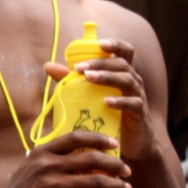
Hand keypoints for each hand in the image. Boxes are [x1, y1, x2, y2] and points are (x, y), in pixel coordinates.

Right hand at [0, 130, 131, 187]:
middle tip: (126, 170)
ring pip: (95, 181)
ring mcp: (50, 185)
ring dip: (116, 185)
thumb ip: (52, 160)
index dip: (99, 139)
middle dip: (115, 164)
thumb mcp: (30, 168)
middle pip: (91, 158)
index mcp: (42, 152)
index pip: (76, 137)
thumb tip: (81, 157)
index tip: (114, 144)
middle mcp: (47, 165)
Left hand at [44, 38, 156, 162]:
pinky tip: (107, 102)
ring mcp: (138, 96)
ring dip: (107, 77)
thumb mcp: (88, 95)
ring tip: (89, 78)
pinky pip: (133, 103)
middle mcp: (133, 81)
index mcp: (122, 73)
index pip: (124, 52)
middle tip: (79, 68)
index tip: (100, 43)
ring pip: (128, 80)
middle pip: (121, 64)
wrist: (128, 143)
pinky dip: (120, 101)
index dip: (115, 45)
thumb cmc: (107, 114)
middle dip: (100, 62)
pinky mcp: (139, 114)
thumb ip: (70, 80)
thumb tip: (48, 65)